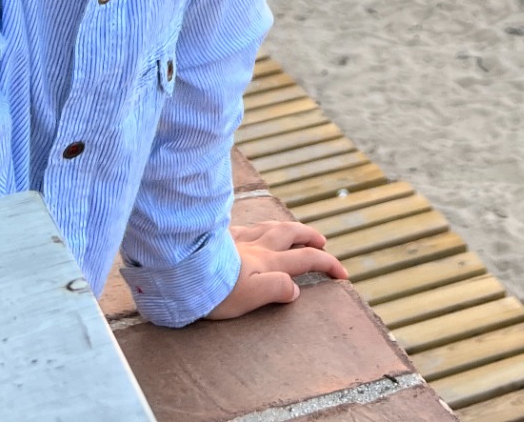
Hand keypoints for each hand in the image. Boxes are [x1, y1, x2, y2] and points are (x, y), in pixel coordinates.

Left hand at [205, 219, 348, 318]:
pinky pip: (246, 227)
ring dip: (288, 228)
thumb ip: (276, 289)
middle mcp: (256, 246)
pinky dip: (258, 228)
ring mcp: (238, 239)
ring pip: (270, 227)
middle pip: (290, 234)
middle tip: (322, 241)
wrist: (181, 271)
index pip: (305, 260)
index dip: (327, 265)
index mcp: (268, 263)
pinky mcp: (219, 237)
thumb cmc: (214, 290)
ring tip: (294, 231)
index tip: (343, 275)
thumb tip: (295, 289)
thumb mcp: (251, 297)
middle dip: (309, 237)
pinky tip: (253, 230)